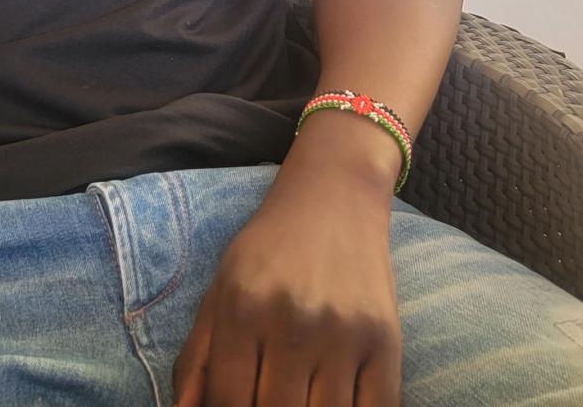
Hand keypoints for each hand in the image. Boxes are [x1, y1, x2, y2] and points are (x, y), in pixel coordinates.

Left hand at [171, 173, 400, 406]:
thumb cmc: (270, 249)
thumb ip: (197, 357)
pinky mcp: (385, 340)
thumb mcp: (221, 288)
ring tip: (298, 396)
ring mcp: (343, 333)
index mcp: (243, 307)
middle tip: (269, 396)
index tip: (235, 406)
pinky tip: (335, 402)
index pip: (228, 402)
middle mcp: (292, 320)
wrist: (334, 197)